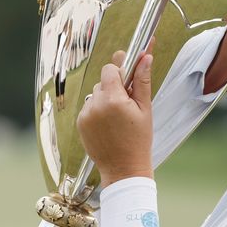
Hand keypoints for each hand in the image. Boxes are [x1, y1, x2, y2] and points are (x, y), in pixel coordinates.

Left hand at [77, 50, 153, 186]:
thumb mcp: (145, 109)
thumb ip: (142, 81)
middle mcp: (95, 104)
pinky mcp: (80, 123)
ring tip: (118, 118)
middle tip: (128, 105)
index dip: (120, 72)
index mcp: (113, 99)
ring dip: (106, 99)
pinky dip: (98, 111)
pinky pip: (89, 107)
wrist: (124, 168)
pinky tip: (109, 125)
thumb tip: (146, 57)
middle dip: (115, 88)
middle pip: (103, 82)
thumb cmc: (139, 140)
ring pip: (95, 94)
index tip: (128, 81)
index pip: (110, 69)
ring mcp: (85, 114)